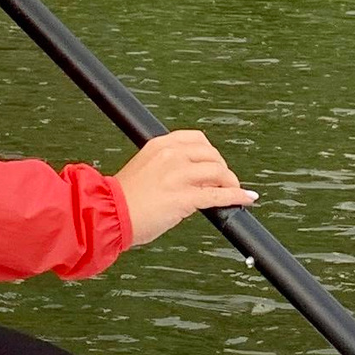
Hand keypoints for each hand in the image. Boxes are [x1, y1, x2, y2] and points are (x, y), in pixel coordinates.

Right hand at [115, 129, 257, 246]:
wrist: (109, 215)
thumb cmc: (123, 198)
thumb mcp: (145, 169)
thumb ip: (169, 167)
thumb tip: (196, 177)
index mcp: (160, 145)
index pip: (197, 139)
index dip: (211, 153)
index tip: (214, 163)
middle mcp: (171, 156)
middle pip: (212, 155)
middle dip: (223, 169)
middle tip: (224, 181)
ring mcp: (178, 176)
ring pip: (218, 172)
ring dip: (230, 183)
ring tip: (233, 191)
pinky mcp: (184, 198)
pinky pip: (218, 195)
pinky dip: (236, 196)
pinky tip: (245, 199)